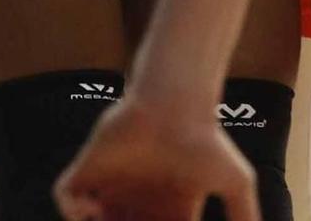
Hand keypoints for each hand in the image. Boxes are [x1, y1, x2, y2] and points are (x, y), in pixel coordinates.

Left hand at [55, 95, 255, 220]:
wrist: (177, 101)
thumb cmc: (206, 140)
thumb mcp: (236, 183)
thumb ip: (246, 216)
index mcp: (167, 212)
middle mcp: (137, 205)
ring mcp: (111, 186)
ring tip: (109, 220)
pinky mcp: (90, 167)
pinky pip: (65, 196)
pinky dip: (70, 209)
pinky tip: (92, 210)